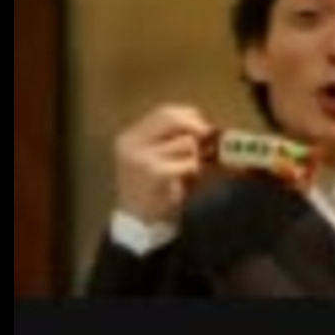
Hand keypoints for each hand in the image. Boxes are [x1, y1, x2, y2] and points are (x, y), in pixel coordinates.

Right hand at [113, 104, 213, 224]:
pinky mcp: (155, 172)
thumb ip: (172, 139)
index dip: (187, 115)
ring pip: (186, 142)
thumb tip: (205, 125)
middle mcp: (131, 143)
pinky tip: (186, 181)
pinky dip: (194, 170)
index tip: (202, 125)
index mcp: (129, 137)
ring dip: (195, 156)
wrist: (139, 223)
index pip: (163, 112)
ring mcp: (141, 157)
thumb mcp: (155, 158)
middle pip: (172, 119)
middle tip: (205, 142)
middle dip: (195, 128)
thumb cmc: (152, 190)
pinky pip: (188, 162)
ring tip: (187, 171)